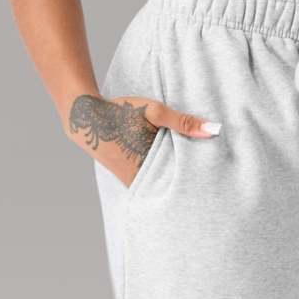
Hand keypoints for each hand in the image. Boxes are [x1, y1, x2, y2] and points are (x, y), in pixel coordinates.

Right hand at [67, 92, 220, 189]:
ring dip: (172, 179)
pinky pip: (148, 180)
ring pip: (158, 186)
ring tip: (196, 175)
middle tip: (210, 180)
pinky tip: (171, 167)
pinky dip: (160, 175)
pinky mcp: (126, 176)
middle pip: (169, 188)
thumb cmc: (120, 110)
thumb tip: (213, 130)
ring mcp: (130, 180)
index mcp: (146, 170)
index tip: (213, 180)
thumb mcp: (154, 111)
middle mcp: (137, 181)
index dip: (196, 183)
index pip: (179, 186)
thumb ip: (183, 121)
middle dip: (186, 183)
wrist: (84, 115)